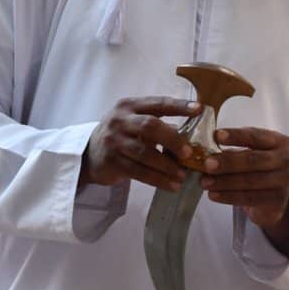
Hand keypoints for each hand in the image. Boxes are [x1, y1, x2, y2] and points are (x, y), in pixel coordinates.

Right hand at [80, 96, 199, 191]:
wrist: (89, 154)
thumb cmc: (121, 136)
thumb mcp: (134, 122)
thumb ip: (158, 125)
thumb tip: (193, 133)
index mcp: (130, 106)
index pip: (158, 103)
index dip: (179, 106)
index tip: (198, 109)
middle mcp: (120, 120)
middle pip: (150, 126)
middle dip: (172, 139)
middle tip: (189, 152)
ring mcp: (114, 141)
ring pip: (145, 153)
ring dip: (167, 165)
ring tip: (183, 175)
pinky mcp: (112, 161)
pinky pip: (139, 172)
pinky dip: (158, 179)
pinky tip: (172, 185)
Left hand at [201, 127, 288, 254]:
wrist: (273, 198)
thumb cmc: (258, 169)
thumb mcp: (250, 153)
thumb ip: (233, 149)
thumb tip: (203, 149)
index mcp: (277, 141)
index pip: (255, 136)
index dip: (235, 136)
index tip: (216, 136)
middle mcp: (285, 159)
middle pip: (253, 160)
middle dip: (228, 162)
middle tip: (207, 164)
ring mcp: (283, 180)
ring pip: (250, 181)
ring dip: (224, 182)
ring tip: (205, 182)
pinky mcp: (277, 199)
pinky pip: (250, 198)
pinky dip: (229, 197)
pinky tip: (214, 195)